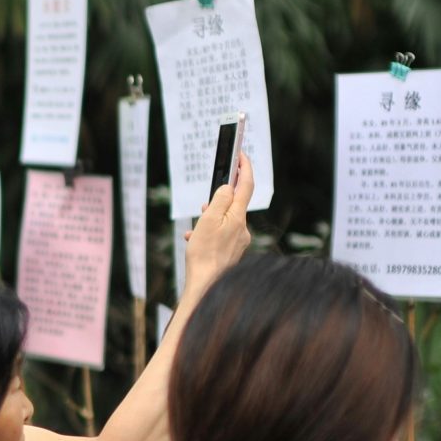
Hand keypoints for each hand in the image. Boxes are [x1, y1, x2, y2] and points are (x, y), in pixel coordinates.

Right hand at [179, 151, 253, 301]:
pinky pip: (221, 236)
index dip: (244, 167)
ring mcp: (238, 242)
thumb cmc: (204, 254)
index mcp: (238, 217)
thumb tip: (229, 186)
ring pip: (225, 221)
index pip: (246, 185)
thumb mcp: (208, 220)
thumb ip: (220, 199)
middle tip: (205, 201)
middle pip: (234, 204)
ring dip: (210, 219)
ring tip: (196, 226)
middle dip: (219, 199)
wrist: (206, 286)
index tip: (240, 154)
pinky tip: (194, 239)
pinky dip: (208, 234)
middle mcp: (243, 229)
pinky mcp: (232, 253)